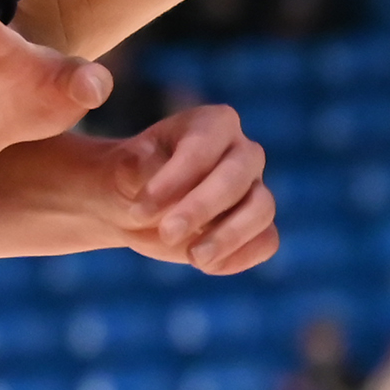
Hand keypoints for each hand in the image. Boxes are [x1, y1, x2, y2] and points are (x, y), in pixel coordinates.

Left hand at [99, 103, 276, 275]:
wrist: (139, 210)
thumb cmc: (131, 180)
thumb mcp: (122, 168)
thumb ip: (136, 167)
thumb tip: (150, 169)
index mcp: (212, 123)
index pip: (203, 146)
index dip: (175, 178)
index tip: (141, 209)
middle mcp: (242, 151)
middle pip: (237, 177)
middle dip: (201, 208)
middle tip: (166, 233)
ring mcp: (255, 188)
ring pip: (261, 209)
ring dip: (228, 236)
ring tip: (193, 258)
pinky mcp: (257, 225)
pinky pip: (267, 240)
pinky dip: (242, 256)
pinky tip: (208, 266)